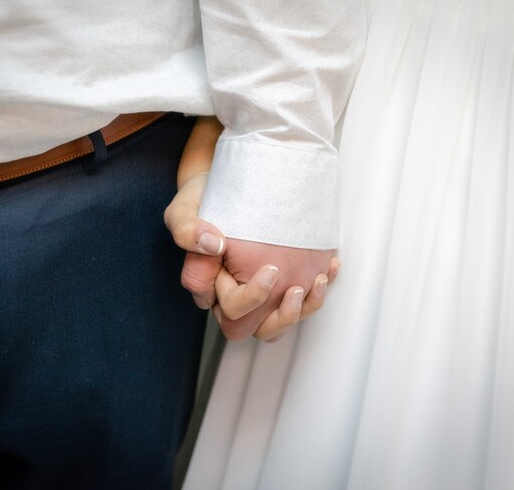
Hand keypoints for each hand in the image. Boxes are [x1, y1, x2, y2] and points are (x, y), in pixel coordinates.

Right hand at [164, 174, 339, 338]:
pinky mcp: (278, 279)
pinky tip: (330, 266)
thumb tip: (213, 245)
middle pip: (256, 328)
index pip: (230, 309)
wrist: (222, 184)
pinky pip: (300, 298)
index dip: (252, 298)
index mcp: (210, 287)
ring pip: (278, 321)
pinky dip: (319, 288)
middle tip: (294, 289)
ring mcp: (257, 290)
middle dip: (281, 317)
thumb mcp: (183, 210)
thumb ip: (188, 230)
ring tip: (317, 281)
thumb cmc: (199, 202)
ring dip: (303, 310)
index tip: (271, 271)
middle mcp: (232, 295)